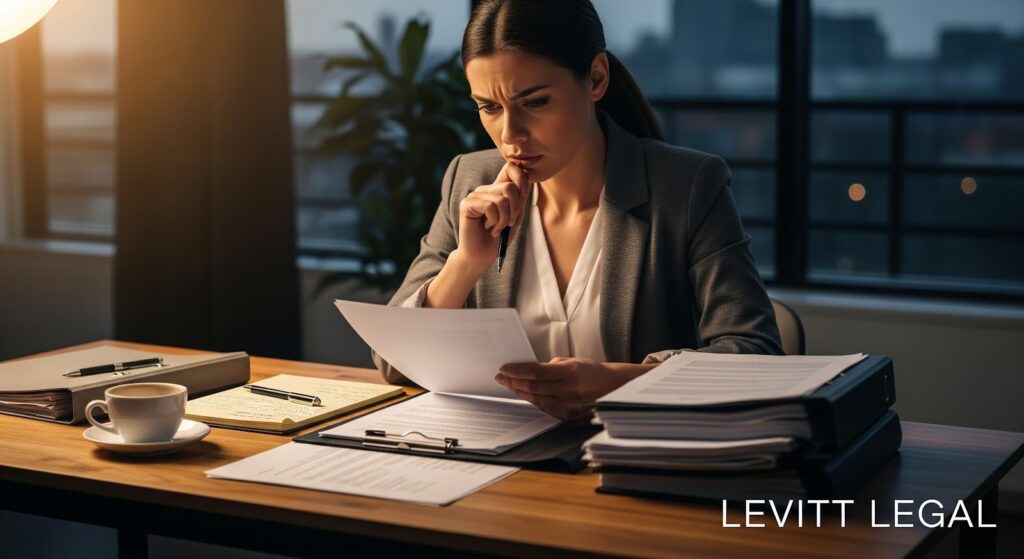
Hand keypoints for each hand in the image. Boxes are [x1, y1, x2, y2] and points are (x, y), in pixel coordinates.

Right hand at [456, 161, 531, 272]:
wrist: (482, 255)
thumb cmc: (499, 237)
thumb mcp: (516, 215)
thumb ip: (520, 197)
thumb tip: (526, 177)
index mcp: (497, 189)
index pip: (510, 167)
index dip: (522, 179)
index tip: (522, 198)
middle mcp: (485, 189)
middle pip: (510, 187)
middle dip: (515, 210)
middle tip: (508, 223)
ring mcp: (475, 195)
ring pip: (501, 199)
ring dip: (504, 219)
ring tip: (496, 228)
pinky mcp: (467, 204)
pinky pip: (490, 206)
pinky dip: (494, 221)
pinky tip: (488, 228)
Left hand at [495, 357, 654, 420]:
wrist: (613, 387)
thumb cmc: (591, 371)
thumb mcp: (573, 361)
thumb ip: (551, 366)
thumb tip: (530, 370)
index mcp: (570, 372)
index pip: (536, 372)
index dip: (517, 371)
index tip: (504, 369)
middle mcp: (569, 390)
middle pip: (534, 387)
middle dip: (514, 382)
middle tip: (501, 377)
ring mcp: (569, 405)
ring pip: (537, 400)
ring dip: (520, 393)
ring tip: (510, 386)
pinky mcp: (569, 416)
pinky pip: (546, 409)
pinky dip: (533, 401)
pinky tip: (525, 395)